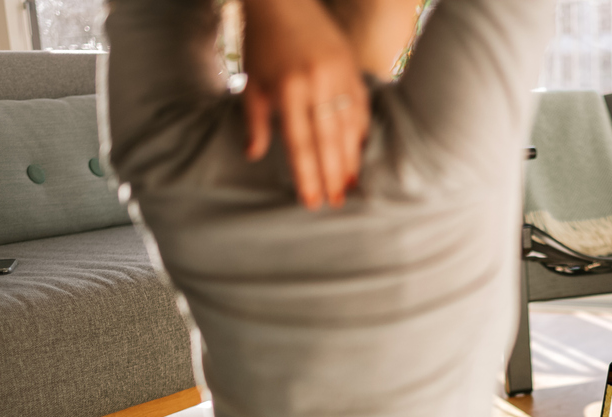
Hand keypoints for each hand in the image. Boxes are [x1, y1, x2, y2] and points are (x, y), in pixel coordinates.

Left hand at [242, 0, 370, 207]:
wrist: (284, 0)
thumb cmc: (261, 43)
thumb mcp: (251, 83)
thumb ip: (255, 121)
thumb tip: (254, 155)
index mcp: (288, 89)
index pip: (301, 143)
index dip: (308, 175)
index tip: (313, 201)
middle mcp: (317, 83)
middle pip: (329, 140)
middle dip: (333, 174)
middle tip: (337, 202)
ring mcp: (338, 74)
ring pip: (349, 126)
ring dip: (351, 158)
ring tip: (351, 185)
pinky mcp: (351, 67)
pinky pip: (360, 106)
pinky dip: (361, 130)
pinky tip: (359, 151)